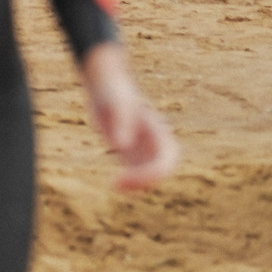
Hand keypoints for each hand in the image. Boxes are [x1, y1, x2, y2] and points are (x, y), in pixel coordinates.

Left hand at [82, 43, 179, 189]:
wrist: (106, 85)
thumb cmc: (113, 92)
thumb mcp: (114, 103)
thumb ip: (120, 122)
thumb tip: (120, 146)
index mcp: (157, 131)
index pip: (165, 160)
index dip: (149, 174)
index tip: (123, 177)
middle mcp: (156, 141)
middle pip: (162, 170)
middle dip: (146, 181)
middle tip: (117, 185)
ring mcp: (145, 148)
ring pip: (151, 173)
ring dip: (138, 184)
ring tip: (116, 186)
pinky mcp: (132, 151)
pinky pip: (138, 171)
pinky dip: (131, 180)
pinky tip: (115, 184)